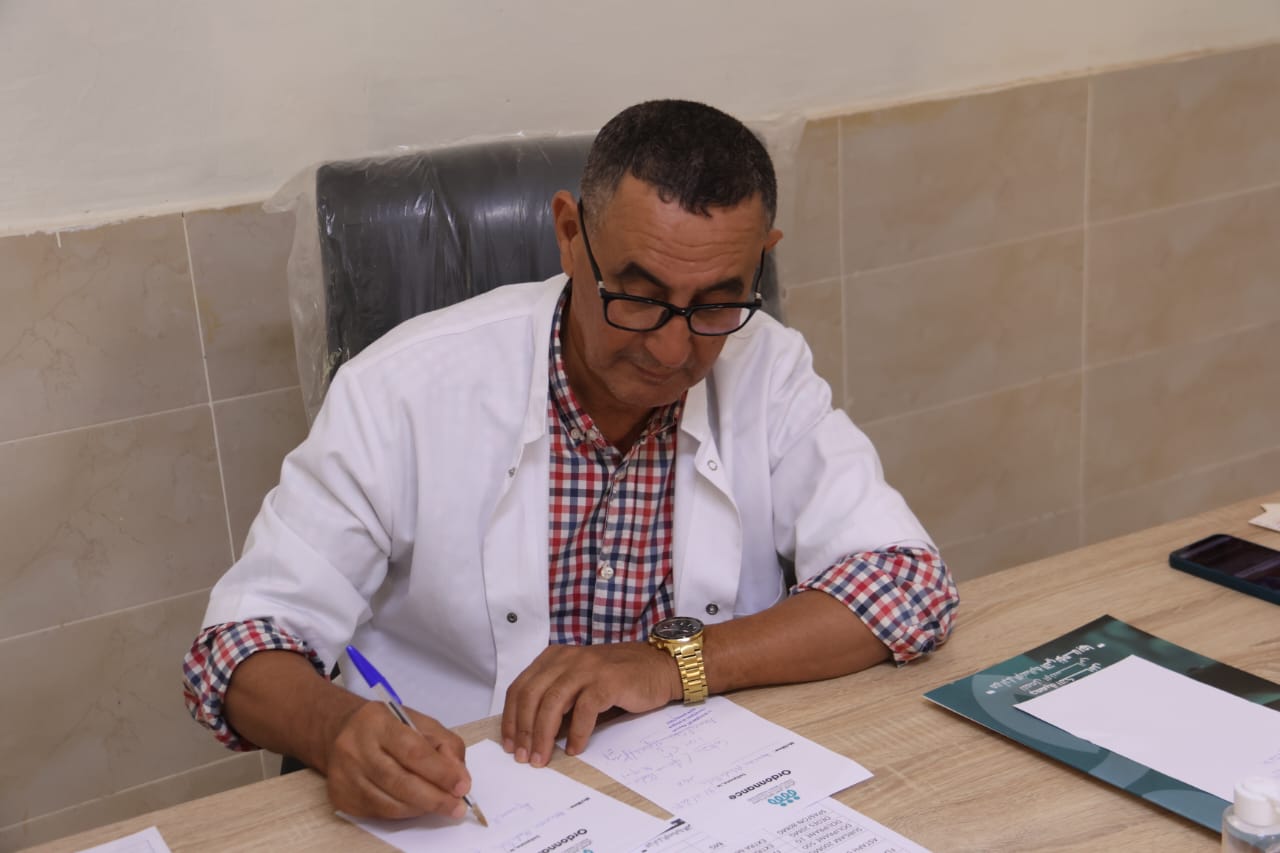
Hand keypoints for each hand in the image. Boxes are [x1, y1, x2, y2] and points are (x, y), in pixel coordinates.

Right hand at [323, 700, 471, 819]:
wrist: (340, 731)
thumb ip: (444, 744)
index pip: (413, 752)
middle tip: (456, 807)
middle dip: (434, 798)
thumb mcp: (419, 722)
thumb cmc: (386, 726)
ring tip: (440, 805)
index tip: (462, 787)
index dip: (441, 772)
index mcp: (378, 722)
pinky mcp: (342, 796)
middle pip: (400, 782)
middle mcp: (356, 748)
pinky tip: (415, 805)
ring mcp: (345, 775)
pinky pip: (380, 813)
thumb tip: (459, 777)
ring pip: (390, 803)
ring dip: (421, 808)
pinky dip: (404, 813)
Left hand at [501, 642, 680, 766]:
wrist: (660, 667)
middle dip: (523, 730)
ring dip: (544, 735)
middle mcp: (566, 658)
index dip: (510, 718)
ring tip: (543, 758)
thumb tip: (533, 735)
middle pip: (532, 695)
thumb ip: (558, 699)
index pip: (520, 688)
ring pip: (552, 702)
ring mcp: (587, 667)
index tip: (510, 744)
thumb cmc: (619, 679)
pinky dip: (576, 733)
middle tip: (524, 757)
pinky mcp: (608, 681)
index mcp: (554, 658)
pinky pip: (584, 710)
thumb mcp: (580, 683)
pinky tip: (575, 749)